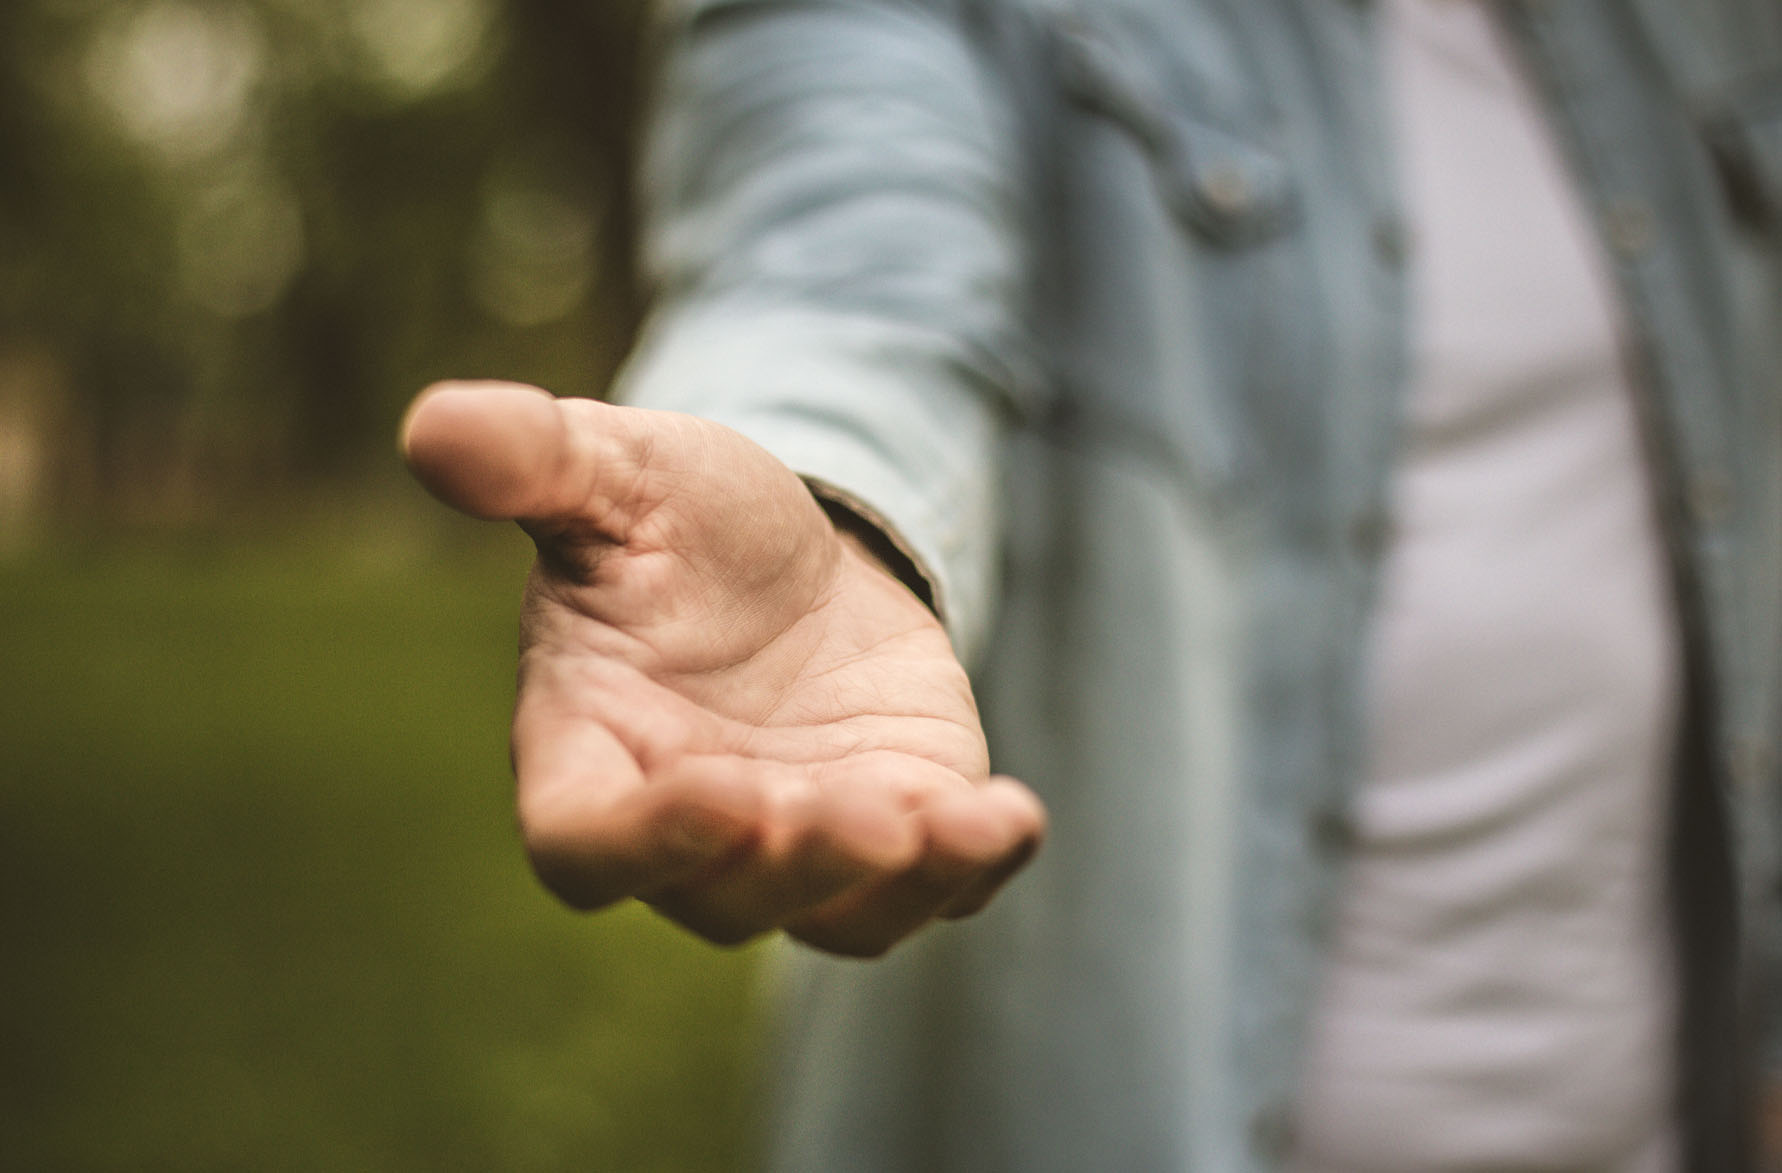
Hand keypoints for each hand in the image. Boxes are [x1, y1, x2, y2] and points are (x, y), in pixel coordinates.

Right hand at [400, 381, 1044, 955]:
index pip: (585, 845)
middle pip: (726, 899)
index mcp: (592, 752)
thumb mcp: (615, 470)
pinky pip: (935, 886)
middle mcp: (690, 828)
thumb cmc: (676, 519)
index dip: (641, 844)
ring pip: (837, 918)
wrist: (796, 547)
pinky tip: (1011, 817)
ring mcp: (800, 840)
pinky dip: (974, 866)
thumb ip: (533, 461)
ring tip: (950, 823)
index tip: (715, 792)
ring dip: (892, 886)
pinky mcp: (897, 826)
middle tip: (859, 812)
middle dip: (796, 863)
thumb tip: (430, 425)